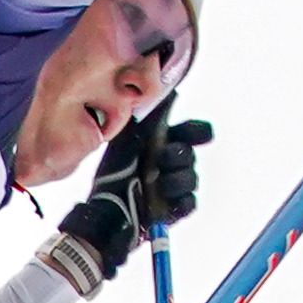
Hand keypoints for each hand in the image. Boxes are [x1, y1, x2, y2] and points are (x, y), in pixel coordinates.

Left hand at [41, 106, 211, 293]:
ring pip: (191, 179)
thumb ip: (144, 118)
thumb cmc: (115, 170)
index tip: (195, 133)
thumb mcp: (124, 139)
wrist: (105, 205)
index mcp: (166, 142)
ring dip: (175, 179)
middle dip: (176, 155)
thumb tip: (164, 93)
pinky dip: (181, 202)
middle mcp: (174, 163)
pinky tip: (168, 200)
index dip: (197, 131)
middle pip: (190, 155)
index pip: (193, 132)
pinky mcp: (175, 209)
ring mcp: (176, 186)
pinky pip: (189, 204)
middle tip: (160, 158)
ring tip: (155, 182)